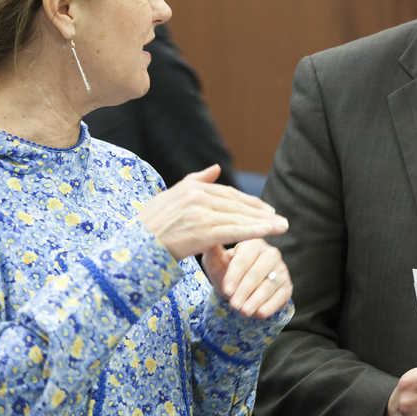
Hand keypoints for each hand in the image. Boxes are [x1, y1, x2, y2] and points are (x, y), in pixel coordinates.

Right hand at [138, 165, 288, 260]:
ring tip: (282, 227)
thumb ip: (196, 180)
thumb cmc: (150, 226)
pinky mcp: (204, 231)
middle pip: (237, 204)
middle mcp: (198, 196)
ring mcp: (201, 213)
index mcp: (192, 187)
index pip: (228, 194)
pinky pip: (235, 231)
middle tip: (280, 219)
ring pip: (239, 217)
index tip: (266, 209)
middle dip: (261, 212)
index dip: (249, 202)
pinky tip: (269, 232)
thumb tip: (216, 168)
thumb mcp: (171, 196)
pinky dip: (255, 231)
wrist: (134, 248)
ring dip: (264, 222)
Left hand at [201, 240, 290, 317]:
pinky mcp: (287, 286)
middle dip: (245, 290)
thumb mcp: (215, 262)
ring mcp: (281, 270)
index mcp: (253, 243)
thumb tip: (210, 242)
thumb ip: (212, 252)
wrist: (239, 287)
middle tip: (234, 305)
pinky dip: (271, 306)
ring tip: (243, 311)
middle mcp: (271, 254)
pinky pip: (281, 296)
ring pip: (270, 284)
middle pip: (259, 271)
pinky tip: (259, 313)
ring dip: (256, 299)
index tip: (226, 290)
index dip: (235, 275)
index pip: (245, 257)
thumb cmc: (226, 271)